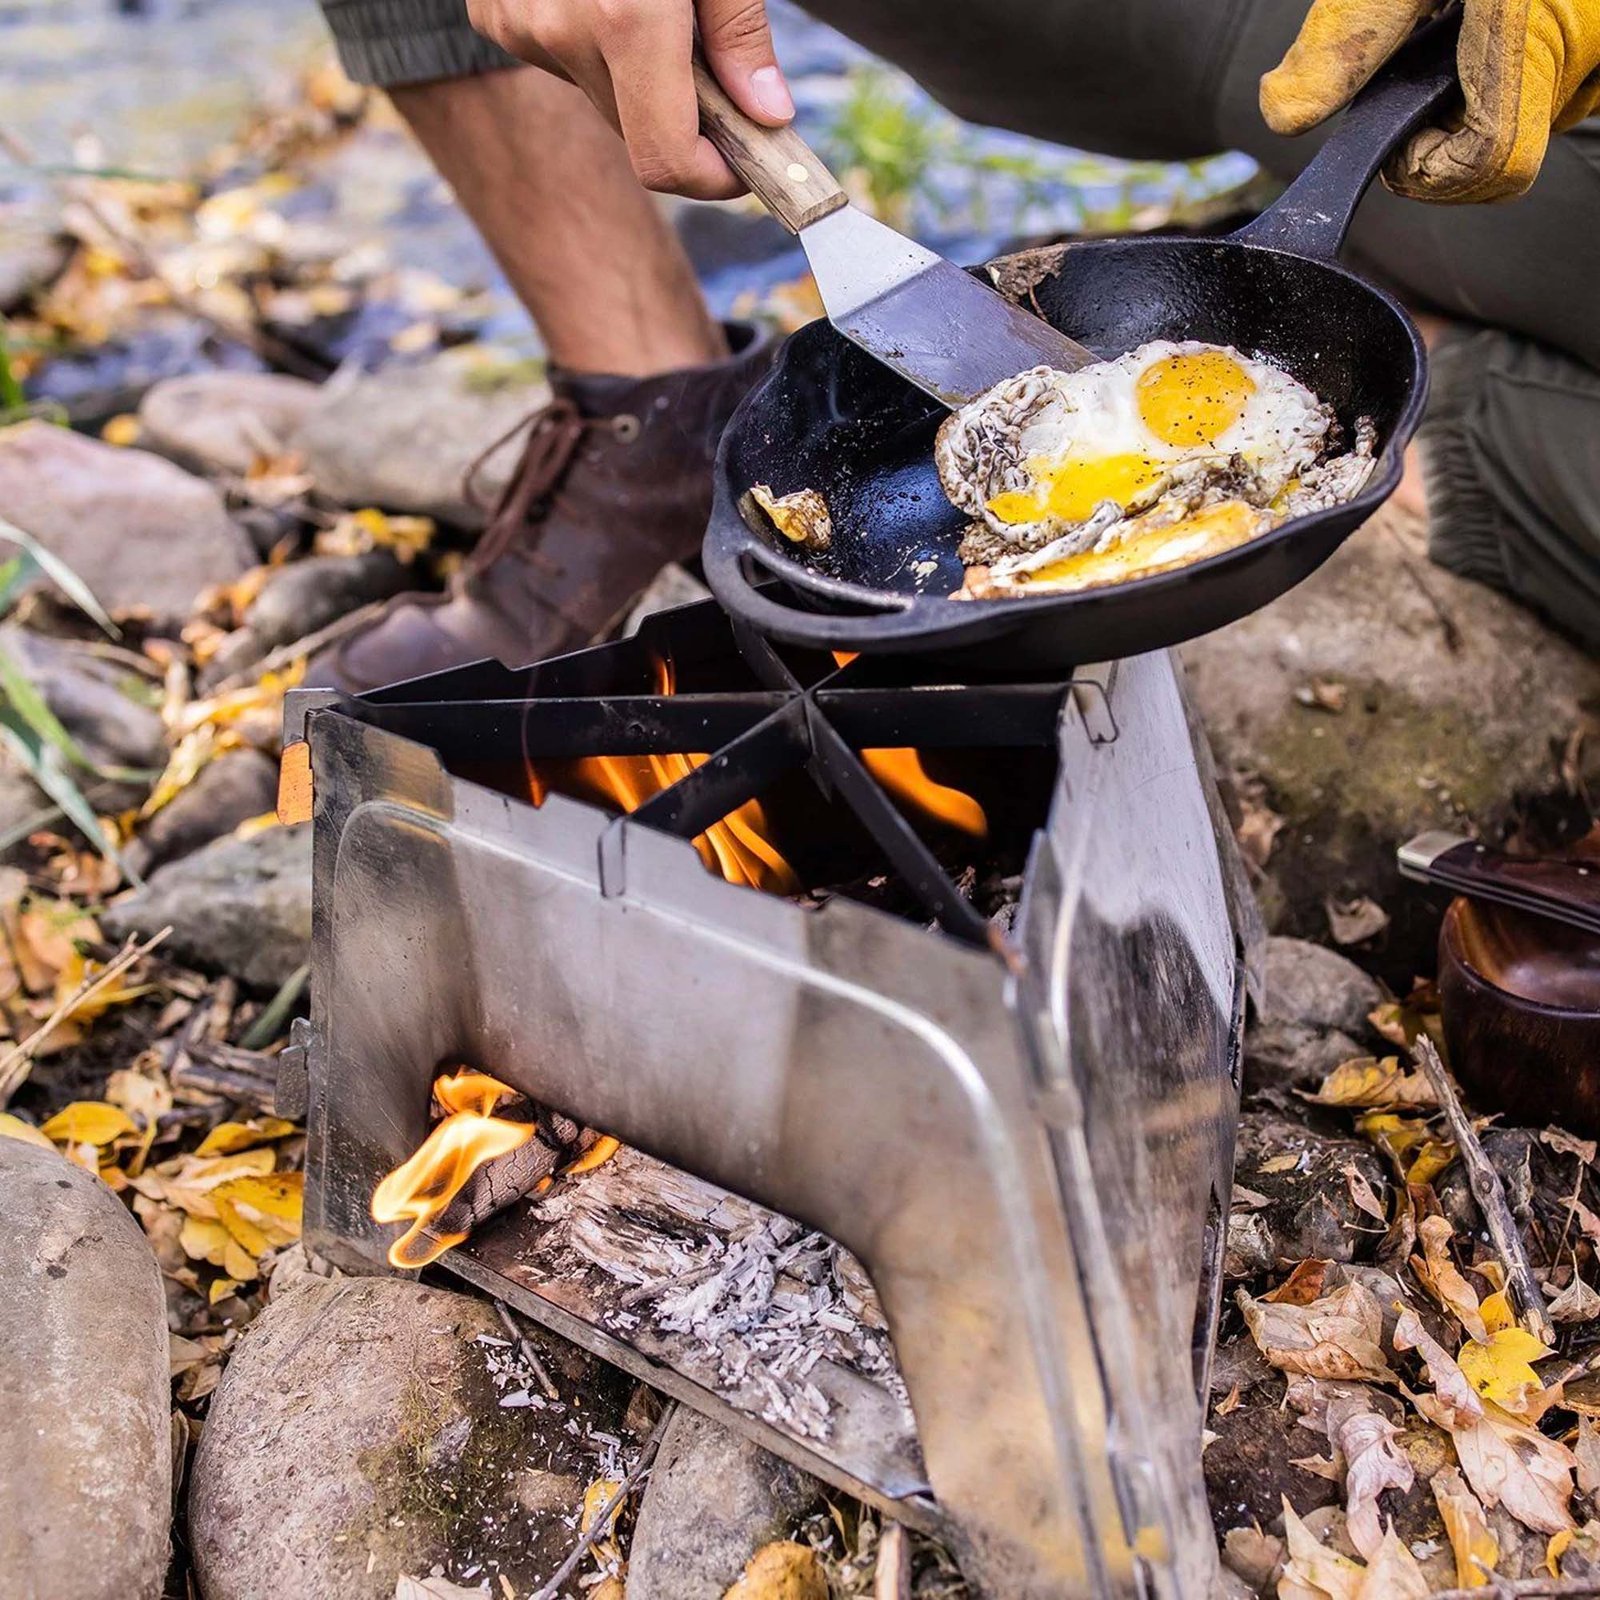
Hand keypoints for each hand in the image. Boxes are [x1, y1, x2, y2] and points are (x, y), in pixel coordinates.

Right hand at [465, 0, 794, 199]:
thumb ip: (739, 33)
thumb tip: (766, 113)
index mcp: (626, 21)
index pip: (666, 161)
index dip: (713, 176)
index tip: (745, 159)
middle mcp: (562, 33)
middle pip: (638, 134)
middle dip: (686, 119)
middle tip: (720, 73)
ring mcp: (520, 26)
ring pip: (601, 99)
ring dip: (639, 79)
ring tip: (655, 8)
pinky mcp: (496, 16)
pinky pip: (562, 60)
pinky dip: (594, 44)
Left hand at [1260, 0, 1599, 201]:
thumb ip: (1344, 39)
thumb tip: (1282, 114)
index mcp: (1538, 35)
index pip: (1491, 168)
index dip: (1434, 170)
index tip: (1401, 131)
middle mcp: (1594, 51)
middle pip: (1506, 145)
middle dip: (1453, 115)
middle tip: (1432, 42)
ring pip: (1537, 110)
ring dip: (1488, 83)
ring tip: (1472, 7)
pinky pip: (1569, 73)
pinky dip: (1524, 55)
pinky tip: (1509, 5)